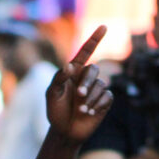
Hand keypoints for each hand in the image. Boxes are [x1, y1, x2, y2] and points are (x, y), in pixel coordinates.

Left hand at [46, 25, 114, 142]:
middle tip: (78, 96)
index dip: (94, 39)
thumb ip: (58, 78)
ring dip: (90, 99)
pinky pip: (107, 96)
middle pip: (93, 70)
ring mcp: (96, 89)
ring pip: (100, 85)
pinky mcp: (104, 101)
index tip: (104, 26)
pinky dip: (98, 105)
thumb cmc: (55, 111)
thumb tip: (70, 65)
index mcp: (73, 72)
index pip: (86, 52)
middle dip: (86, 83)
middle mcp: (86, 78)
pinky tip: (90, 113)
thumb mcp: (51, 94)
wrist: (64, 131)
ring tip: (81, 110)